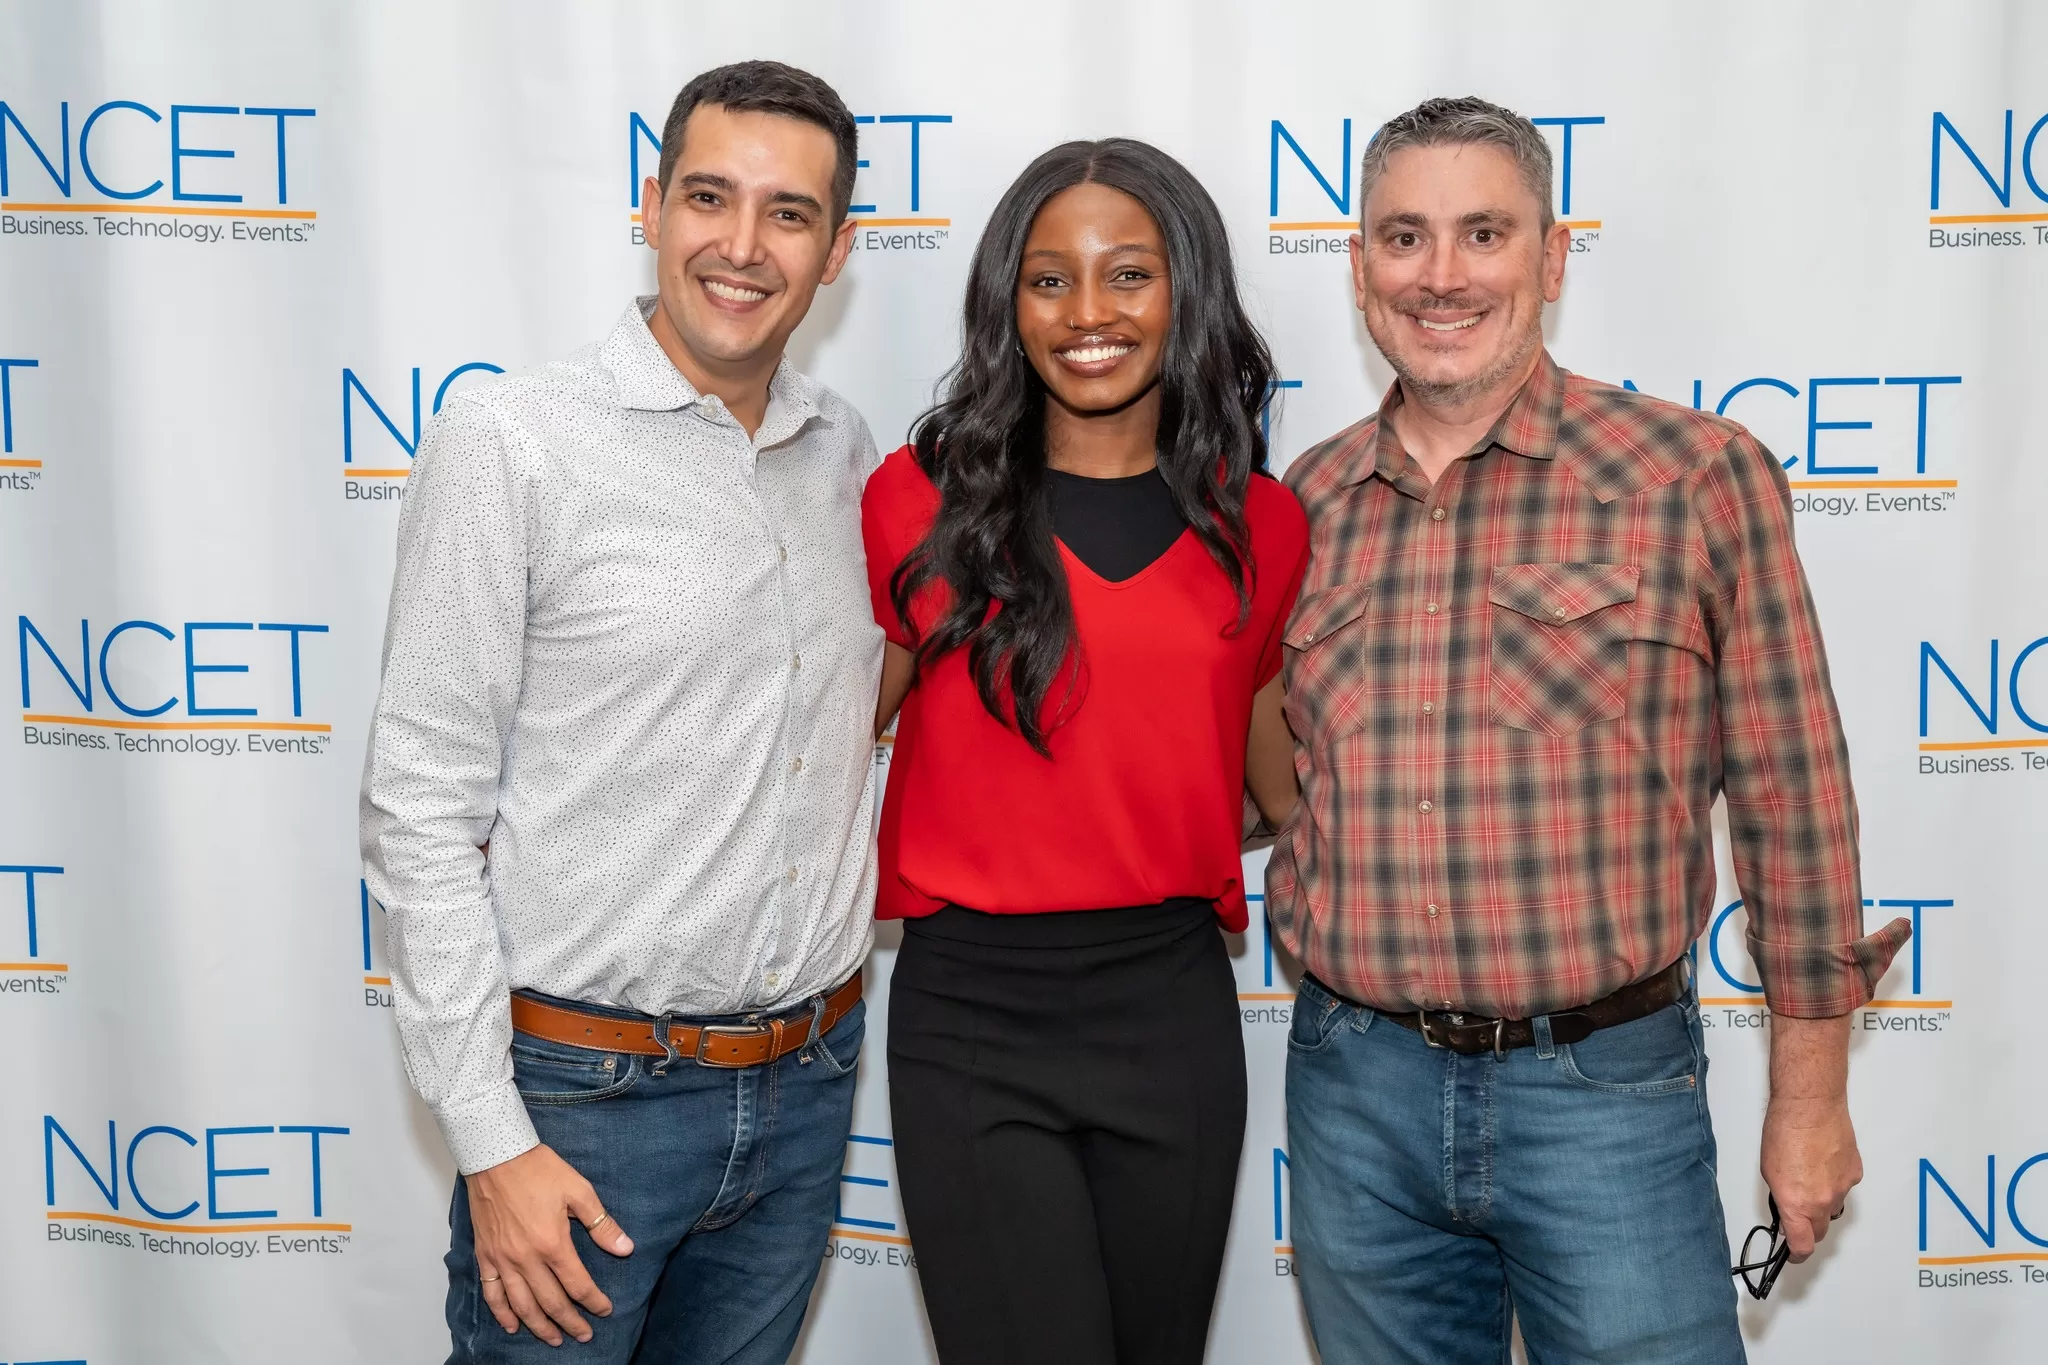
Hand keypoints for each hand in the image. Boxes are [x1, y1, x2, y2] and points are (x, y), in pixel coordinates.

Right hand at [467, 1144, 633, 1344]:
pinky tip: (512, 1325)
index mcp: (553, 1244)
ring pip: (522, 1305)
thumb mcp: (579, 1191)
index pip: (578, 1284)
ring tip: (554, 1339)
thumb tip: (625, 1248)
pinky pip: (492, 1293)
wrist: (496, 1155)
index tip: (605, 1311)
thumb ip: (602, 1224)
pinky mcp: (486, 1255)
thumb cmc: (538, 1169)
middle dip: (570, 1322)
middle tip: (584, 1335)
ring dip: (539, 1326)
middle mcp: (526, 1258)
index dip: (594, 1302)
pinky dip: (502, 1313)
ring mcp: (503, 1260)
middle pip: (551, 1302)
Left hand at [1761, 1014, 1859, 1261]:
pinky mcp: (1855, 1173)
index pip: (1802, 1244)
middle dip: (1809, 1228)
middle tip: (1799, 1217)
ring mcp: (1842, 1188)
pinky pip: (1845, 1187)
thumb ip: (1782, 1196)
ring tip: (1809, 1177)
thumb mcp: (1770, 1170)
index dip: (1797, 1254)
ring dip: (1822, 1202)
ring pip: (1834, 1207)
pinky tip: (1825, 1163)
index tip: (1793, 1254)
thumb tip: (1788, 1209)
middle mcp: (1823, 1201)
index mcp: (1797, 1203)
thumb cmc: (1783, 1130)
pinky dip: (1835, 1181)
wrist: (1810, 1105)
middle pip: (1820, 1230)